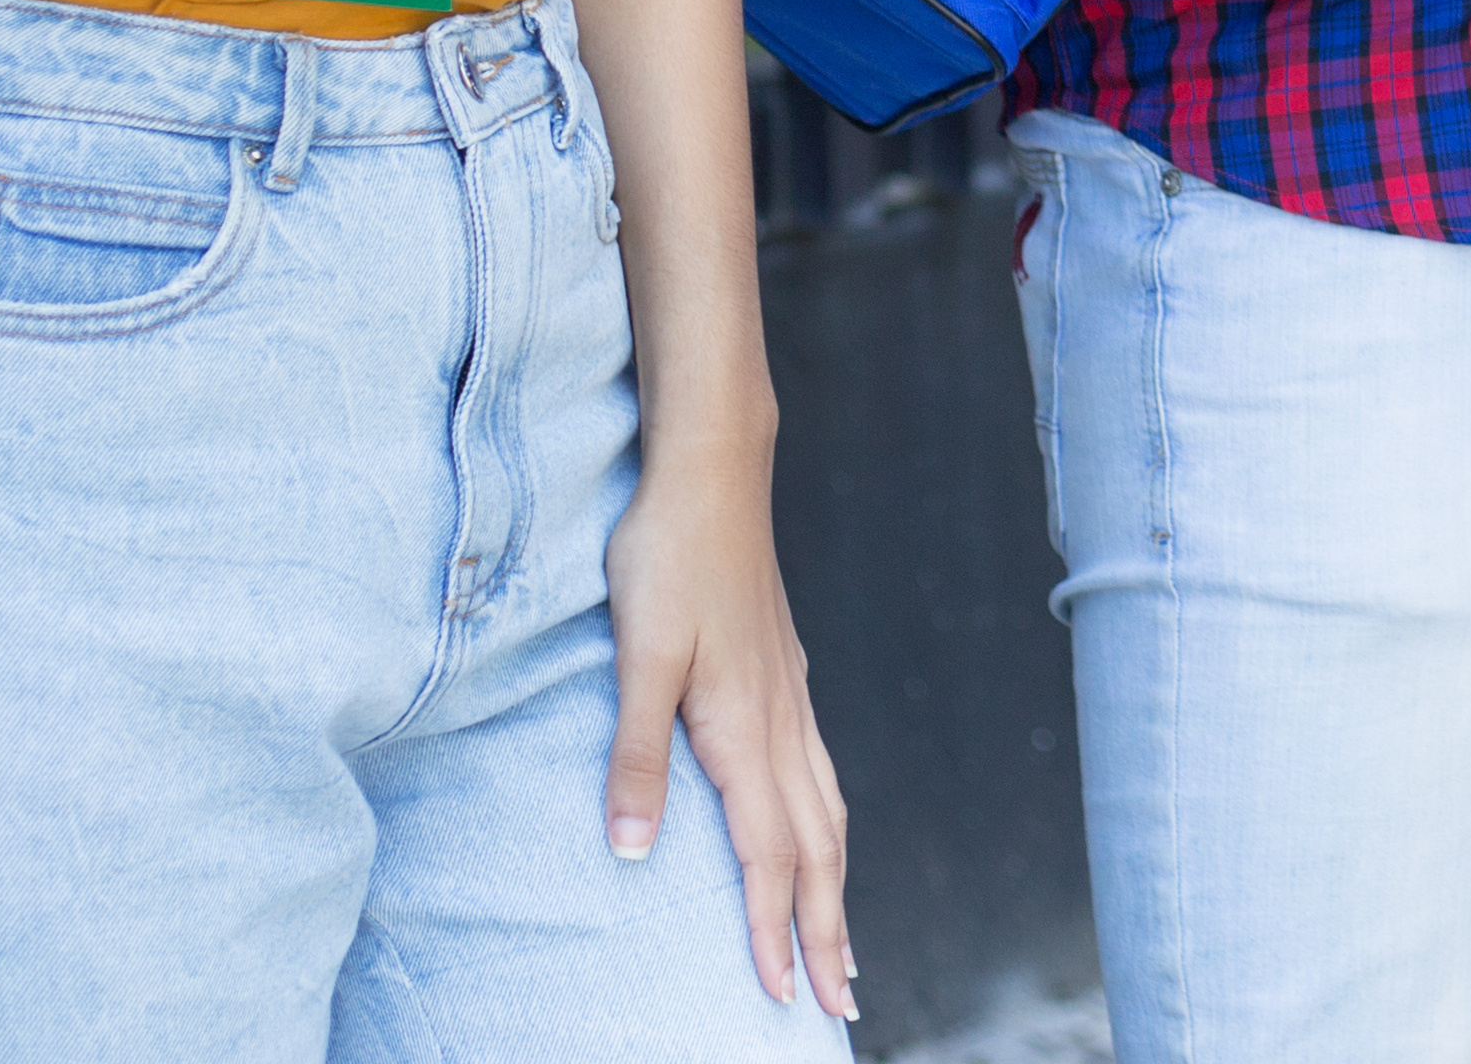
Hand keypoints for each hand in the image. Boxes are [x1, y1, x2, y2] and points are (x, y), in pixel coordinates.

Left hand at [603, 448, 856, 1022]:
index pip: (770, 857)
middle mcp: (781, 722)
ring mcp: (789, 696)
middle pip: (818, 849)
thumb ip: (634, 758)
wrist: (713, 471)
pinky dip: (827, 825)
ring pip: (828, 812)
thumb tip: (628, 854)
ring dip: (836, 884)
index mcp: (745, 731)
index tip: (781, 998)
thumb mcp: (637, 658)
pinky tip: (820, 826)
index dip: (774, 931)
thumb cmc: (667, 557)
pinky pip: (819, 773)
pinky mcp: (783, 673)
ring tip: (842, 938)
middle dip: (828, 930)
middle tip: (840, 1000)